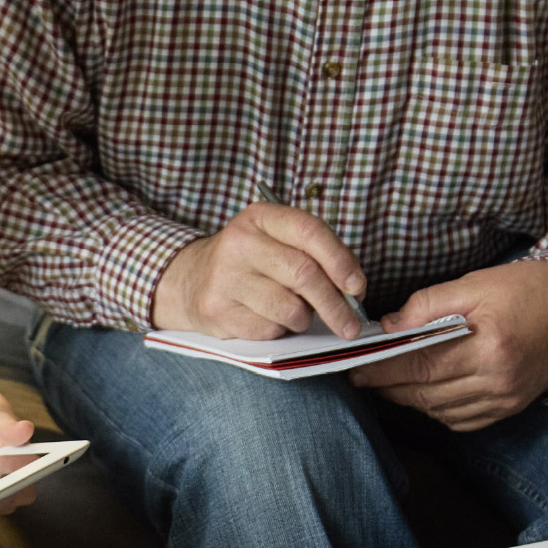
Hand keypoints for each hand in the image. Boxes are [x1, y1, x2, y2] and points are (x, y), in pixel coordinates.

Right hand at [151, 202, 366, 339]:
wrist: (190, 279)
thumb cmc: (250, 261)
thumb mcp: (276, 240)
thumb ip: (315, 255)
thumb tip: (353, 292)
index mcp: (260, 216)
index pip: (309, 231)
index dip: (340, 260)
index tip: (357, 286)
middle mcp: (239, 242)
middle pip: (303, 273)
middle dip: (335, 304)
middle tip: (351, 325)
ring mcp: (225, 277)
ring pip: (289, 308)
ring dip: (304, 319)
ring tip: (297, 313)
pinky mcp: (218, 310)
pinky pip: (269, 329)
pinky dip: (280, 330)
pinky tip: (269, 318)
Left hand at [349, 259, 547, 431]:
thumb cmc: (526, 289)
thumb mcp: (473, 284)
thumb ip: (427, 305)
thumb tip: (390, 326)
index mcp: (489, 346)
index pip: (421, 364)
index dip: (384, 368)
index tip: (357, 366)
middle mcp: (499, 379)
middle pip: (427, 392)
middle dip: (388, 386)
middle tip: (361, 376)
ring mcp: (507, 398)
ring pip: (442, 410)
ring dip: (409, 400)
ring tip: (385, 384)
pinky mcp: (512, 407)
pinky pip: (464, 420)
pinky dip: (437, 410)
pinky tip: (423, 395)